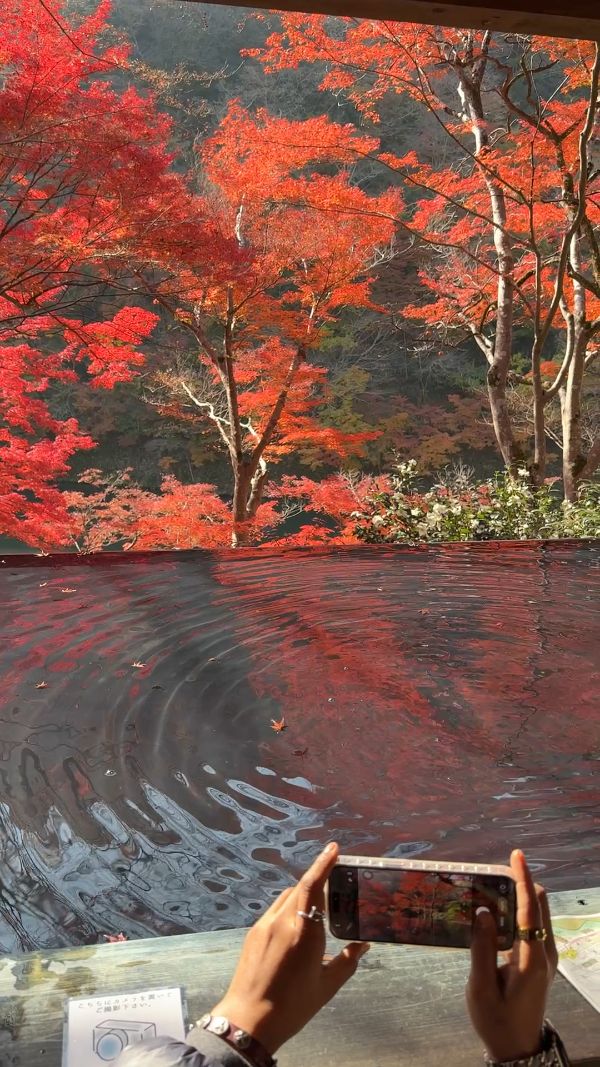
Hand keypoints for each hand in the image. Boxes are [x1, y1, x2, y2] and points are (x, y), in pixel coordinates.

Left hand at [208, 842, 368, 1053]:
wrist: (248, 1020)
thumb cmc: (293, 1006)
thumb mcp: (327, 985)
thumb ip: (348, 961)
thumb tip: (363, 945)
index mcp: (304, 932)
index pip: (313, 886)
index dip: (324, 864)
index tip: (334, 849)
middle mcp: (282, 921)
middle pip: (300, 887)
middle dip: (317, 878)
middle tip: (334, 876)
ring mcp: (264, 926)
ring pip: (286, 897)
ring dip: (301, 893)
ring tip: (317, 905)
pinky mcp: (253, 933)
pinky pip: (275, 910)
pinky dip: (289, 907)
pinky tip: (296, 925)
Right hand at [466, 849, 557, 1061]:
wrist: (517, 1048)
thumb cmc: (496, 1020)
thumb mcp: (481, 987)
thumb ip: (481, 947)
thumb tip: (482, 910)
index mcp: (531, 958)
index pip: (529, 909)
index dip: (522, 879)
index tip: (516, 855)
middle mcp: (544, 953)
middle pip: (539, 904)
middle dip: (520, 882)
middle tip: (492, 872)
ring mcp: (546, 957)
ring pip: (537, 913)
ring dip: (518, 896)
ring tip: (489, 889)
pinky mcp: (541, 961)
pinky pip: (533, 925)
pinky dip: (518, 911)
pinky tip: (496, 913)